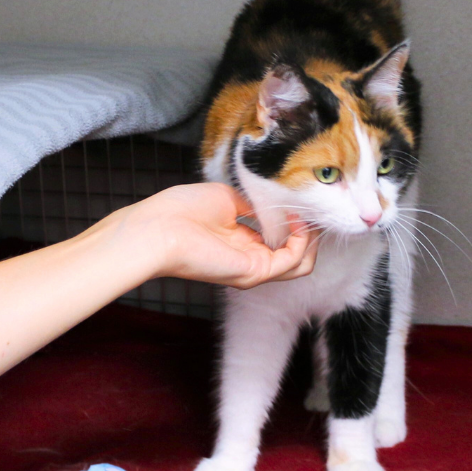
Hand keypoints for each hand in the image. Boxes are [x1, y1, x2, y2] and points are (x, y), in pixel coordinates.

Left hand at [119, 183, 316, 288]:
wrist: (159, 228)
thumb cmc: (182, 210)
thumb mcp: (226, 199)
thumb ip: (252, 205)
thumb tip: (273, 204)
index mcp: (240, 242)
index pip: (279, 240)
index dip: (295, 221)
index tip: (300, 200)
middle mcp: (249, 258)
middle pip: (295, 256)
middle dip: (310, 232)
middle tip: (311, 208)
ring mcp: (253, 268)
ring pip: (300, 264)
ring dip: (310, 237)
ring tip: (306, 213)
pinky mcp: (254, 271)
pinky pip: (292, 261)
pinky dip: (302, 240)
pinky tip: (295, 219)